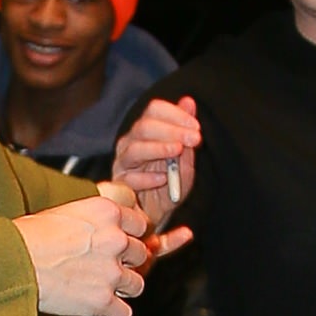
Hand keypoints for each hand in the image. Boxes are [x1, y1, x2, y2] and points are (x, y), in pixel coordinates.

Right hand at [14, 186, 152, 315]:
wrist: (14, 262)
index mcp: (108, 213)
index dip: (131, 235)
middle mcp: (115, 240)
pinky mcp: (102, 300)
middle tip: (108, 267)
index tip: (122, 243)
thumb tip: (99, 227)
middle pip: (141, 254)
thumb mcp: (66, 211)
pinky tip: (100, 310)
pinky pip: (124, 314)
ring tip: (103, 289)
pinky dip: (113, 315)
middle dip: (127, 262)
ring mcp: (111, 272)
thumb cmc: (29, 236)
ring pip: (137, 285)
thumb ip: (94, 219)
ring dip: (122, 289)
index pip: (141, 223)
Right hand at [113, 95, 201, 238]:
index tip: (196, 127)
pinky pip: (130, 178)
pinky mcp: (120, 184)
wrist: (157, 214)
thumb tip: (189, 101)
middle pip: (144, 127)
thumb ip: (185, 131)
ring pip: (135, 149)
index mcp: (146, 131)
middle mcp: (130, 143)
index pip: (154, 110)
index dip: (175, 114)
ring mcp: (123, 163)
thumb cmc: (170, 183)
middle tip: (194, 139)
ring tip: (177, 151)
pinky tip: (163, 178)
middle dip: (171, 130)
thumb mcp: (185, 158)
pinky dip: (147, 177)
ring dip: (158, 148)